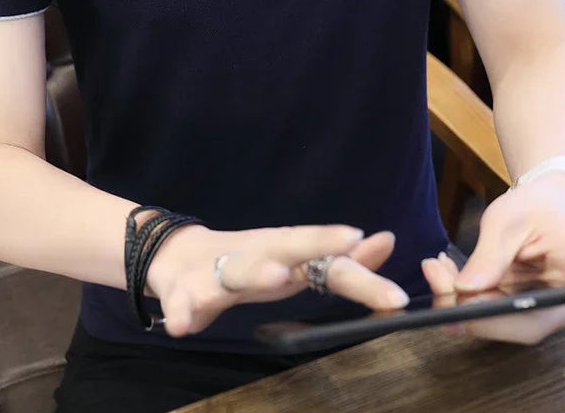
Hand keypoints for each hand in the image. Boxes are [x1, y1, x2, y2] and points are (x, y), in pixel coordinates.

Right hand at [143, 221, 408, 336]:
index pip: (325, 254)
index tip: (378, 251)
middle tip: (350, 239)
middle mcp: (257, 253)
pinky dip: (184, 312)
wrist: (178, 256)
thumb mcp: (293, 261)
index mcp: (283, 250)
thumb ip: (338, 259)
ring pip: (240, 269)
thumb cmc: (248, 263)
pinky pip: (184, 302)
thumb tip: (386, 241)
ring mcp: (220, 269)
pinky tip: (185, 325)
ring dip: (260, 271)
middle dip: (321, 242)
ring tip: (278, 277)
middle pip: (292, 245)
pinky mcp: (185, 289)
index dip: (354, 259)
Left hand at [422, 173, 564, 343]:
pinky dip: (457, 296)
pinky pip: (486, 312)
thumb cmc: (532, 208)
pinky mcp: (517, 310)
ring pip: (500, 322)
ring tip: (433, 269)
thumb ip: (491, 254)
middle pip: (529, 322)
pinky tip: (439, 271)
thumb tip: (465, 290)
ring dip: (457, 303)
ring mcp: (540, 309)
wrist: (538, 208)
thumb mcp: (509, 218)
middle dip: (476, 310)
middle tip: (440, 284)